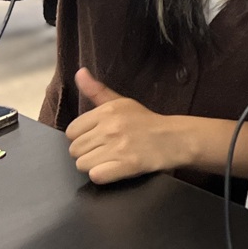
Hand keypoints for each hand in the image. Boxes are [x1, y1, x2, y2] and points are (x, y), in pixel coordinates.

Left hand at [65, 68, 181, 184]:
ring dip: (95, 166)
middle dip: (87, 153)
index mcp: (107, 111)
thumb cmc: (146, 122)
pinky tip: (115, 169)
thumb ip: (96, 90)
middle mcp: (111, 127)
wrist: (175, 139)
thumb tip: (79, 72)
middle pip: (74, 150)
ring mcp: (119, 147)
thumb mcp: (122, 102)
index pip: (71, 131)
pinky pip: (96, 176)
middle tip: (106, 150)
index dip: (82, 137)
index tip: (97, 138)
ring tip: (111, 160)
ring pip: (82, 165)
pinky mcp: (127, 165)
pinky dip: (104, 176)